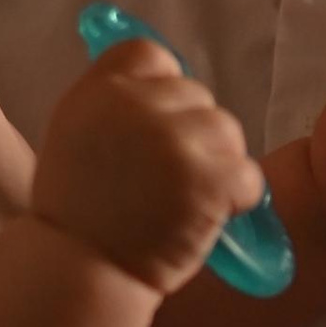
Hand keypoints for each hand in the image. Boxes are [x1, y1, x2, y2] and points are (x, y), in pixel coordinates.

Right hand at [31, 36, 263, 294]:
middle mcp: (137, 105)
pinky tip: (204, 219)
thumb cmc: (78, 213)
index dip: (163, 90)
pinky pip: (248, 175)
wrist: (81, 271)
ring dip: (218, 166)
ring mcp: (175, 139)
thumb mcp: (77, 136)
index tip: (156, 127)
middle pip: (198, 96)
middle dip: (194, 136)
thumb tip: (165, 80)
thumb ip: (114, 104)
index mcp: (100, 90)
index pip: (152, 56)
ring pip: (228, 132)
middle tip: (168, 182)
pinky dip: (238, 200)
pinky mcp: (208, 177)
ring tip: (184, 202)